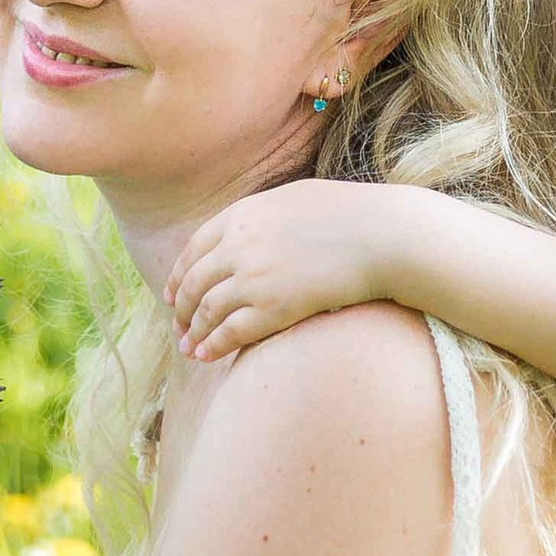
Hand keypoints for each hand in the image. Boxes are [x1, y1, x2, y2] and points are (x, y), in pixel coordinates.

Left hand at [168, 179, 393, 362]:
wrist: (383, 236)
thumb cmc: (351, 215)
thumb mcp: (295, 200)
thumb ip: (262, 217)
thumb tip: (249, 232)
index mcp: (242, 216)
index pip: (193, 249)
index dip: (178, 275)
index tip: (172, 294)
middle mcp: (239, 246)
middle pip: (194, 282)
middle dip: (181, 308)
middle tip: (179, 326)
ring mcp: (254, 278)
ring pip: (206, 310)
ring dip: (193, 332)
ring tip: (190, 347)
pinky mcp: (273, 308)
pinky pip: (230, 332)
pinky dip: (213, 346)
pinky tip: (206, 355)